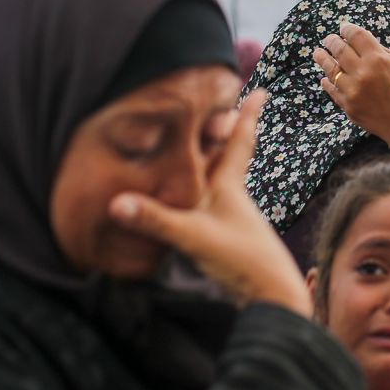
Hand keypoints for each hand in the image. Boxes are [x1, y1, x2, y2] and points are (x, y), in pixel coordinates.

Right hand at [107, 90, 313, 315]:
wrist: (274, 298)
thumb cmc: (241, 261)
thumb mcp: (193, 237)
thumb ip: (155, 220)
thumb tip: (115, 203)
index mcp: (230, 187)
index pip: (238, 144)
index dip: (247, 117)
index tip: (262, 92)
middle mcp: (234, 198)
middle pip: (232, 157)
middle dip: (229, 132)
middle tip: (234, 106)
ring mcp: (235, 219)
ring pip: (224, 182)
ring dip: (218, 162)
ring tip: (214, 146)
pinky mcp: (231, 240)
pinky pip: (216, 206)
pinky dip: (207, 194)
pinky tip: (202, 203)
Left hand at [313, 22, 389, 147]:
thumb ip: (383, 54)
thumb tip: (365, 45)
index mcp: (379, 59)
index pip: (356, 36)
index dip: (347, 29)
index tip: (344, 28)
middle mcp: (362, 73)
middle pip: (339, 49)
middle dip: (332, 41)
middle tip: (329, 39)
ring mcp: (352, 91)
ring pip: (330, 69)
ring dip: (322, 58)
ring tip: (318, 53)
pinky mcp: (348, 106)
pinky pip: (332, 90)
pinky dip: (327, 82)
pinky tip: (325, 77)